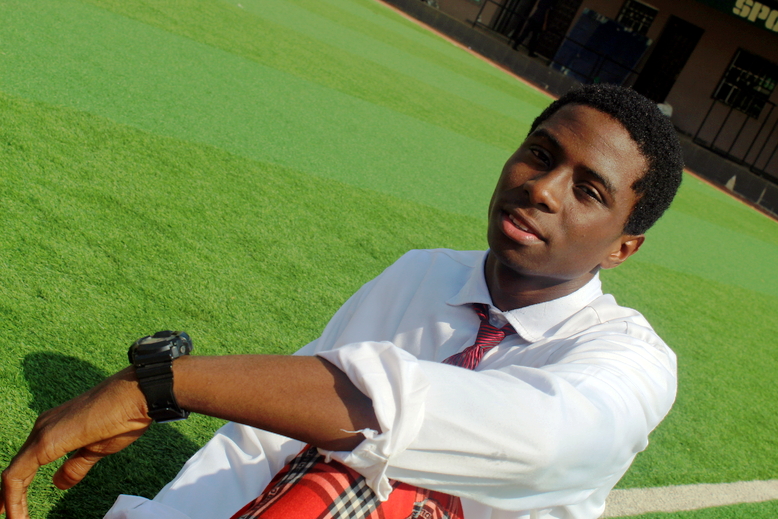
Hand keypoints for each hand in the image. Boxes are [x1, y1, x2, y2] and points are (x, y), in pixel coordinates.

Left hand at [1, 368, 150, 518]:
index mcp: (54, 429)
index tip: (13, 515)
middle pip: (16, 470)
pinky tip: (17, 517)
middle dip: (9, 500)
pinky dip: (14, 498)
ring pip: (14, 473)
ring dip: (11, 501)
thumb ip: (75, 466)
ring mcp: (43, 431)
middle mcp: (43, 427)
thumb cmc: (124, 417)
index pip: (24, 467)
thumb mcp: (98, 449)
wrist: (138, 394)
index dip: (14, 494)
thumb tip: (56, 484)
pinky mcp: (46, 440)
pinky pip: (17, 474)